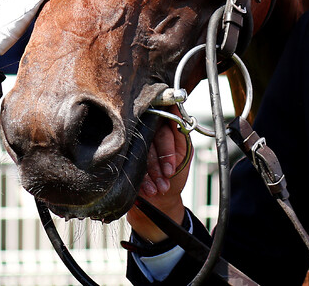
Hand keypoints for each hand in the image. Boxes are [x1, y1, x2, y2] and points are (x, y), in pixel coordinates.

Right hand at [126, 114, 191, 242]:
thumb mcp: (185, 153)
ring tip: (160, 188)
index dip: (166, 150)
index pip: (161, 131)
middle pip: (147, 141)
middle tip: (165, 179)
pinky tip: (148, 189)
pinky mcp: (123, 157)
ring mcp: (132, 146)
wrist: (161, 201)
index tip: (171, 169)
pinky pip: (130, 165)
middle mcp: (143, 134)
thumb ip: (182, 133)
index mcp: (159, 129)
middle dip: (157, 164)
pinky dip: (142, 180)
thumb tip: (176, 106)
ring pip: (139, 154)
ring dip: (150, 174)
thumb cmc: (175, 175)